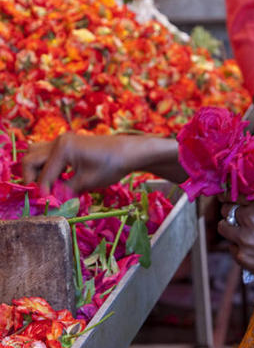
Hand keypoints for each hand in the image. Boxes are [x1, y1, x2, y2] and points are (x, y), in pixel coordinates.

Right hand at [22, 132, 147, 193]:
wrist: (129, 152)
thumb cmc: (111, 165)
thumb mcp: (87, 182)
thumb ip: (65, 192)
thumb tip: (49, 203)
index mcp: (62, 149)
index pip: (43, 175)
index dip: (42, 193)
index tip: (45, 206)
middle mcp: (58, 141)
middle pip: (30, 160)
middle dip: (32, 179)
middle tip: (42, 196)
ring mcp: (62, 141)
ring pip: (36, 155)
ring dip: (37, 171)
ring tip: (49, 188)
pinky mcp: (67, 144)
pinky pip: (47, 155)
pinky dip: (47, 167)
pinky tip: (59, 180)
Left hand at [218, 199, 253, 289]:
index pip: (232, 195)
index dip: (229, 195)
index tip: (228, 196)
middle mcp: (249, 223)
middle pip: (225, 211)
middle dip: (231, 211)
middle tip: (238, 214)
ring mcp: (244, 242)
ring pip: (224, 229)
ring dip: (231, 227)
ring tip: (243, 230)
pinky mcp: (244, 260)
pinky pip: (232, 248)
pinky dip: (238, 246)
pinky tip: (252, 246)